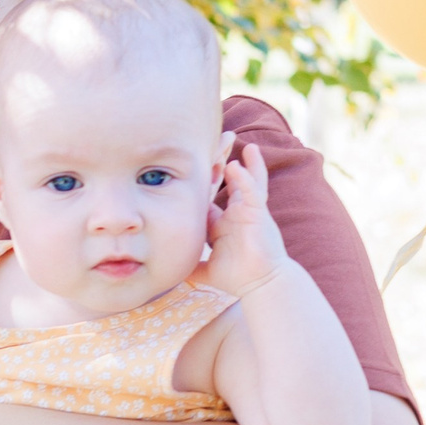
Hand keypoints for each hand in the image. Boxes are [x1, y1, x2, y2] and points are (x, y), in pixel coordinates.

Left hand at [197, 136, 291, 298]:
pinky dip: (246, 177)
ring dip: (239, 160)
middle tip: (215, 141)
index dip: (199, 182)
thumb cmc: (237, 277)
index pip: (208, 197)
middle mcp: (236, 213)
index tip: (184, 167)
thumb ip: (188, 267)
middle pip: (227, 182)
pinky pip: (253, 191)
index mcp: (222, 223)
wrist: (261, 285)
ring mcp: (249, 212)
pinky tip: (237, 164)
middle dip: (220, 162)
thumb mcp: (204, 269)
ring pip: (244, 179)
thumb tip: (164, 273)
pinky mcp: (258, 215)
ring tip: (233, 139)